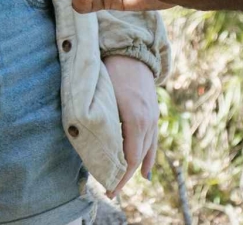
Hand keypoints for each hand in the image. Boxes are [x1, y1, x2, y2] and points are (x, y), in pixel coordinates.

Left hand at [102, 54, 158, 198]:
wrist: (132, 51)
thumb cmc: (112, 70)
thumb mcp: (103, 95)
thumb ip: (99, 118)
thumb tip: (88, 141)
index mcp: (135, 118)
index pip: (130, 157)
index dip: (120, 175)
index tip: (108, 188)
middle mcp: (148, 121)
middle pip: (138, 158)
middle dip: (124, 176)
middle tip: (110, 192)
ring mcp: (153, 117)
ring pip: (146, 151)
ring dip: (134, 169)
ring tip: (121, 184)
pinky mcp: (153, 113)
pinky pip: (152, 141)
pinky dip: (148, 158)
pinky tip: (145, 173)